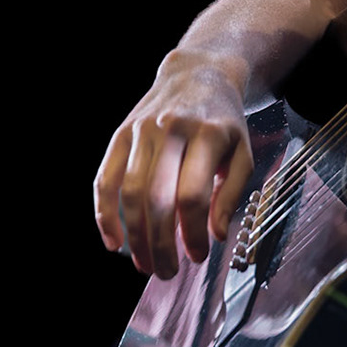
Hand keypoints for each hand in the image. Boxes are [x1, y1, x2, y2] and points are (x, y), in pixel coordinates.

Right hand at [93, 49, 254, 278]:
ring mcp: (142, 130)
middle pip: (158, 198)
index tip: (198, 256)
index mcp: (208, 134)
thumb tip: (216, 235)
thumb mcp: (242, 152)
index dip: (193, 233)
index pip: (193, 195)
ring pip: (130, 192)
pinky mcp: (121, 134)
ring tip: (144, 263)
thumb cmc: (223, 122)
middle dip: (160, 244)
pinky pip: (105, 179)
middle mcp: (172, 129)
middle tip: (166, 271)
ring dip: (135, 235)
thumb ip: (232, 194)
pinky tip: (113, 241)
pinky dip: (105, 214)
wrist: (198, 74)